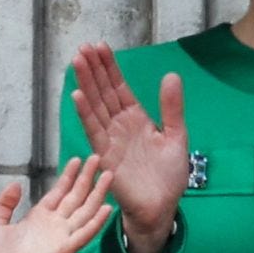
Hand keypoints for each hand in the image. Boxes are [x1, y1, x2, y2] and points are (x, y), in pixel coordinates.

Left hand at [0, 157, 114, 252]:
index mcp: (40, 216)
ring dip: (97, 193)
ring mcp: (62, 235)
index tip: (77, 160)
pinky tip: (107, 208)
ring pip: (85, 210)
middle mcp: (55, 223)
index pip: (59, 192)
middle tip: (97, 158)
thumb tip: (16, 184)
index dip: (68, 176)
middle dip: (86, 177)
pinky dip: (97, 221)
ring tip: (108, 175)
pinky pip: (85, 233)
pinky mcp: (66, 248)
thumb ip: (5, 204)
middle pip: (76, 196)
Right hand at [70, 46, 193, 252]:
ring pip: (96, 106)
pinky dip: (85, 114)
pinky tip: (77, 95)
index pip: (120, 87)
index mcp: (136, 119)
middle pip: (104, 92)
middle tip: (83, 46)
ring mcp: (111, 139)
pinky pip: (94, 131)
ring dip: (86, 84)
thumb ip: (172, 107)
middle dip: (94, 70)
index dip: (110, 68)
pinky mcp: (105, 155)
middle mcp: (120, 126)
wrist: (162, 206)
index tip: (100, 46)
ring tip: (77, 61)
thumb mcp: (176, 136)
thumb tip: (171, 75)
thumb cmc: (168, 175)